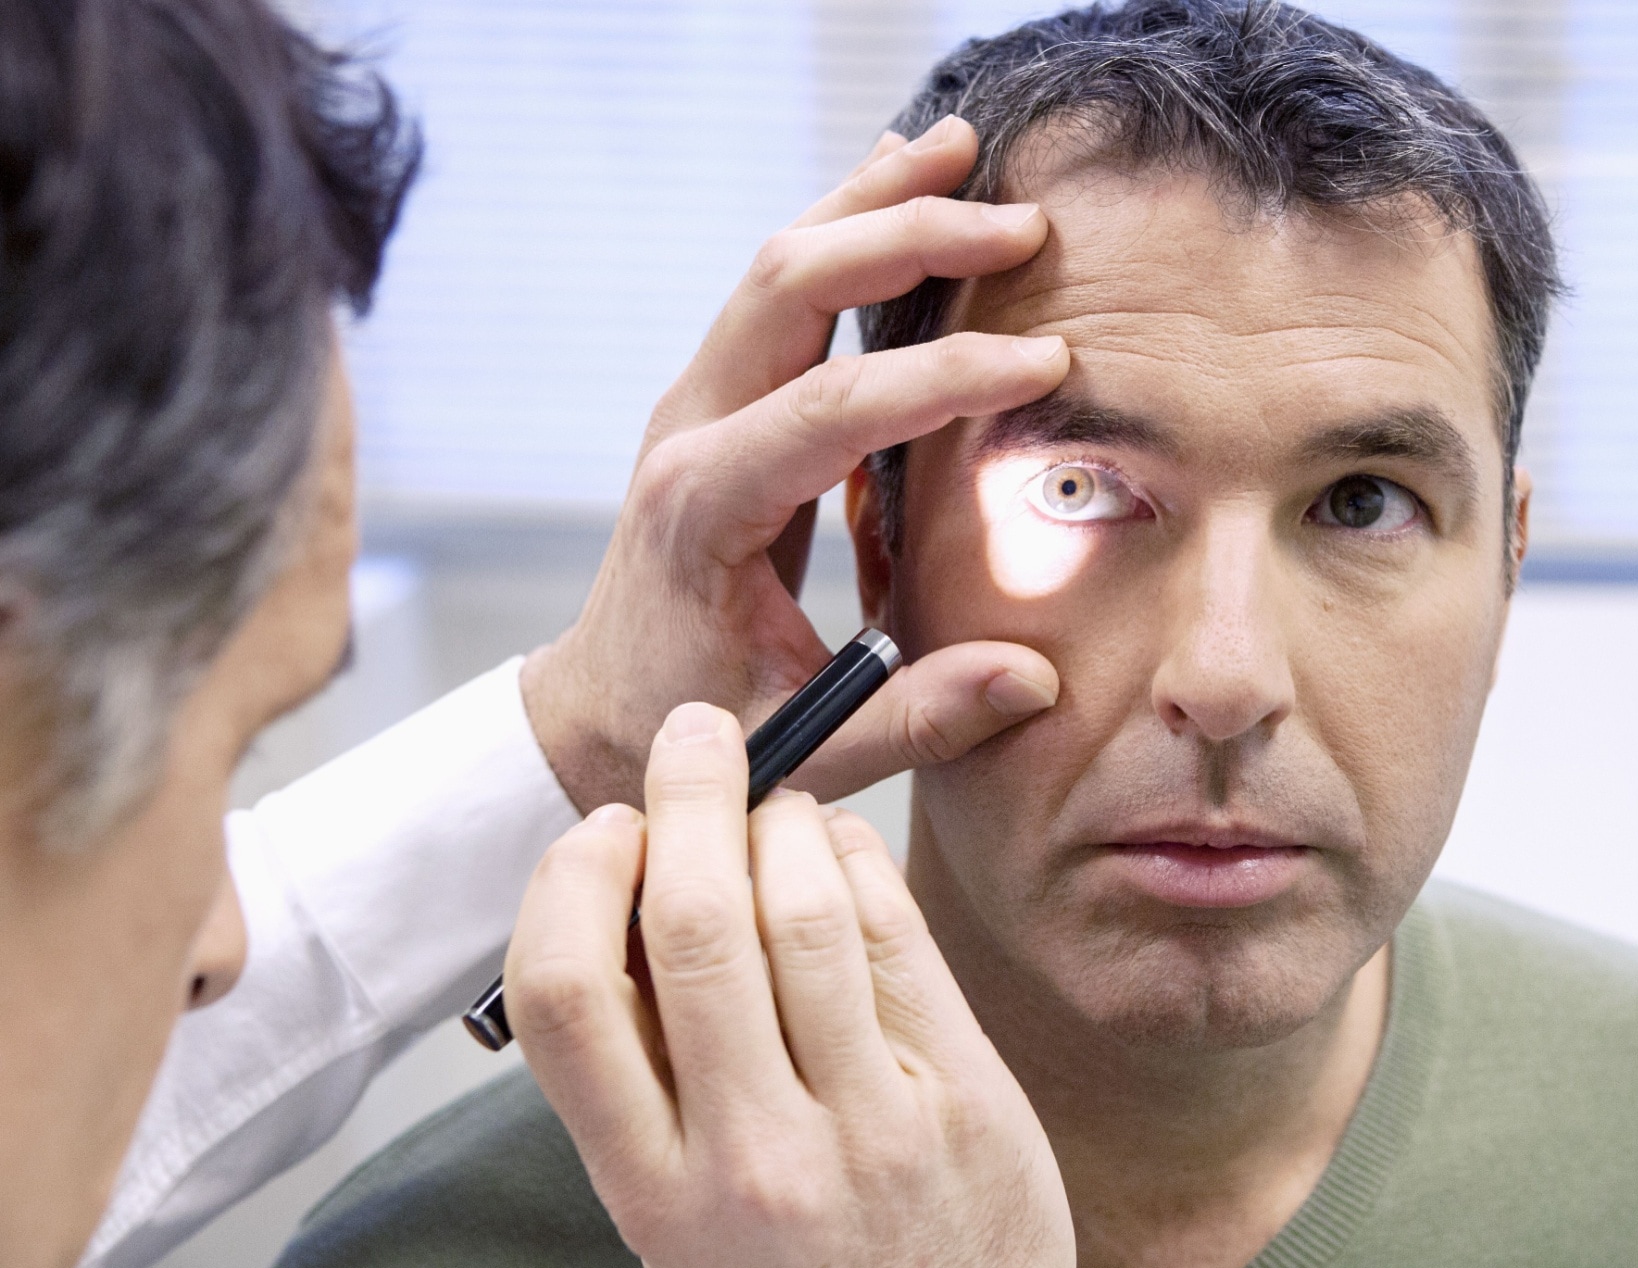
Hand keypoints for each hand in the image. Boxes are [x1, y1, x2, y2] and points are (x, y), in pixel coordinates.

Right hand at [505, 702, 1097, 1267]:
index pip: (563, 996)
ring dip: (781, 817)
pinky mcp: (960, 1094)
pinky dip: (854, 863)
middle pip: (689, 926)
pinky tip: (837, 848)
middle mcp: (751, 1155)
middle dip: (685, 799)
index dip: (571, 883)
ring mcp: (865, 1124)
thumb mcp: (671, 1218)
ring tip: (773, 791)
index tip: (602, 836)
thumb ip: (638, 1079)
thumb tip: (623, 893)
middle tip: (694, 737)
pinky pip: (895, 935)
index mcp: (650, 1188)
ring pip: (801, 912)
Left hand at [521, 117, 1066, 813]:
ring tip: (967, 147)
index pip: (832, 410)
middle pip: (791, 287)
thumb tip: (1031, 678)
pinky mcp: (718, 398)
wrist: (593, 716)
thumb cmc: (694, 733)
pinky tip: (904, 178)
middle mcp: (690, 431)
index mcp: (705, 509)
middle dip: (907, 239)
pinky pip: (781, 288)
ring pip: (780, 264)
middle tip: (1025, 225)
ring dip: (874, 201)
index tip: (1044, 364)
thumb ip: (913, 718)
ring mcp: (697, 403)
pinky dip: (845, 225)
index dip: (943, 377)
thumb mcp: (800, 750)